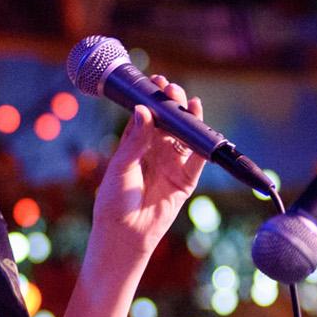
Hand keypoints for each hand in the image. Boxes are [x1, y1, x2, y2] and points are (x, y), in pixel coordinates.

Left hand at [91, 75, 206, 261]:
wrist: (123, 234)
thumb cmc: (114, 201)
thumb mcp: (121, 166)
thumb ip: (135, 139)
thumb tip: (142, 110)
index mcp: (136, 146)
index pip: (148, 117)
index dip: (153, 99)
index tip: (155, 82)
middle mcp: (156, 153)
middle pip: (169, 123)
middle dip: (171, 104)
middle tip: (171, 89)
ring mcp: (172, 166)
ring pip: (184, 137)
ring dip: (188, 120)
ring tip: (188, 102)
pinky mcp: (185, 181)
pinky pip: (197, 161)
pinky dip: (202, 146)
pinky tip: (201, 129)